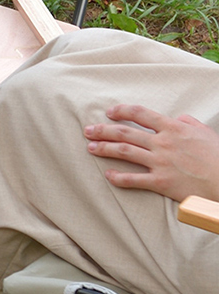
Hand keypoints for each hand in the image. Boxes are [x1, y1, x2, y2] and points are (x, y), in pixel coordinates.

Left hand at [84, 104, 218, 201]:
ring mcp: (160, 162)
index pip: (140, 114)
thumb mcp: (205, 133)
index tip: (109, 112)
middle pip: (125, 132)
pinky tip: (108, 175)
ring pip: (124, 152)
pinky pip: (133, 179)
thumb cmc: (218, 156)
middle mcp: (163, 143)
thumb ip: (188, 122)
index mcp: (173, 128)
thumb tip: (177, 118)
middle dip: (103, 130)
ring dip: (104, 149)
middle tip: (88, 130)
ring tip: (90, 148)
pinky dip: (118, 177)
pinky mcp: (161, 182)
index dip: (122, 111)